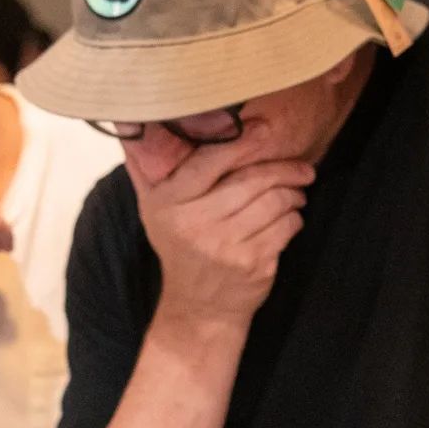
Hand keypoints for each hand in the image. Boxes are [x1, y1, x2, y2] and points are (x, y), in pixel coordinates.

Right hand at [124, 140, 312, 326]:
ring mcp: (225, 247)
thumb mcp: (152, 207)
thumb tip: (127, 120)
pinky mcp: (253, 265)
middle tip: (301, 167)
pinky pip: (286, 228)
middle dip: (283, 169)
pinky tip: (291, 216)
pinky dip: (295, 218)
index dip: (242, 142)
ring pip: (274, 202)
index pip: (209, 162)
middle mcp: (195, 225)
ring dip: (293, 193)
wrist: (198, 307)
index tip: (264, 129)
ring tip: (297, 190)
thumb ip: (144, 165)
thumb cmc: (179, 246)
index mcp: (170, 204)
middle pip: (251, 181)